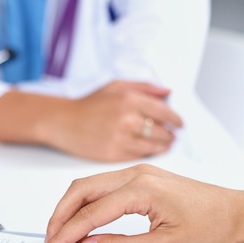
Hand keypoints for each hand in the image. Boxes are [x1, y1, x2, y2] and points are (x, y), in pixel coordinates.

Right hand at [36, 164, 243, 242]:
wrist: (236, 212)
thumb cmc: (212, 227)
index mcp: (142, 189)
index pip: (91, 213)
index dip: (67, 234)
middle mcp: (136, 175)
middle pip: (81, 190)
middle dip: (58, 217)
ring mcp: (137, 174)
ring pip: (88, 185)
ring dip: (69, 209)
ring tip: (58, 234)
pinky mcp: (140, 179)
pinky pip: (102, 186)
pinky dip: (84, 203)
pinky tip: (80, 220)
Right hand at [43, 80, 182, 161]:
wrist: (64, 122)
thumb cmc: (89, 104)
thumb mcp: (116, 87)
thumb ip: (144, 87)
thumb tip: (168, 92)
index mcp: (129, 99)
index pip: (163, 111)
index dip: (175, 119)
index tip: (180, 124)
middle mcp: (126, 119)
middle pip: (161, 131)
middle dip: (170, 134)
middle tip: (173, 136)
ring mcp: (120, 138)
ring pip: (153, 146)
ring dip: (162, 146)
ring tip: (165, 144)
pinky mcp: (113, 154)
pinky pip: (139, 155)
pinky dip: (147, 153)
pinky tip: (148, 150)